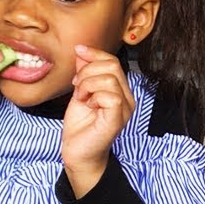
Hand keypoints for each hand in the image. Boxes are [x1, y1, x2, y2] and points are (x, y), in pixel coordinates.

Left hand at [61, 45, 135, 196]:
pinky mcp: (119, 118)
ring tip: (82, 98)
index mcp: (120, 90)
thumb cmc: (80, 127)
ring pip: (109, 79)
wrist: (77, 152)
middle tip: (78, 87)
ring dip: (88, 85)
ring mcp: (125, 108)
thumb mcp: (80, 92)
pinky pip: (110, 96)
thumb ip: (84, 73)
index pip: (112, 61)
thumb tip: (82, 51)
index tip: (78, 52)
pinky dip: (93, 97)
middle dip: (88, 71)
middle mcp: (127, 98)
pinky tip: (88, 106)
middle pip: (112, 66)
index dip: (94, 53)